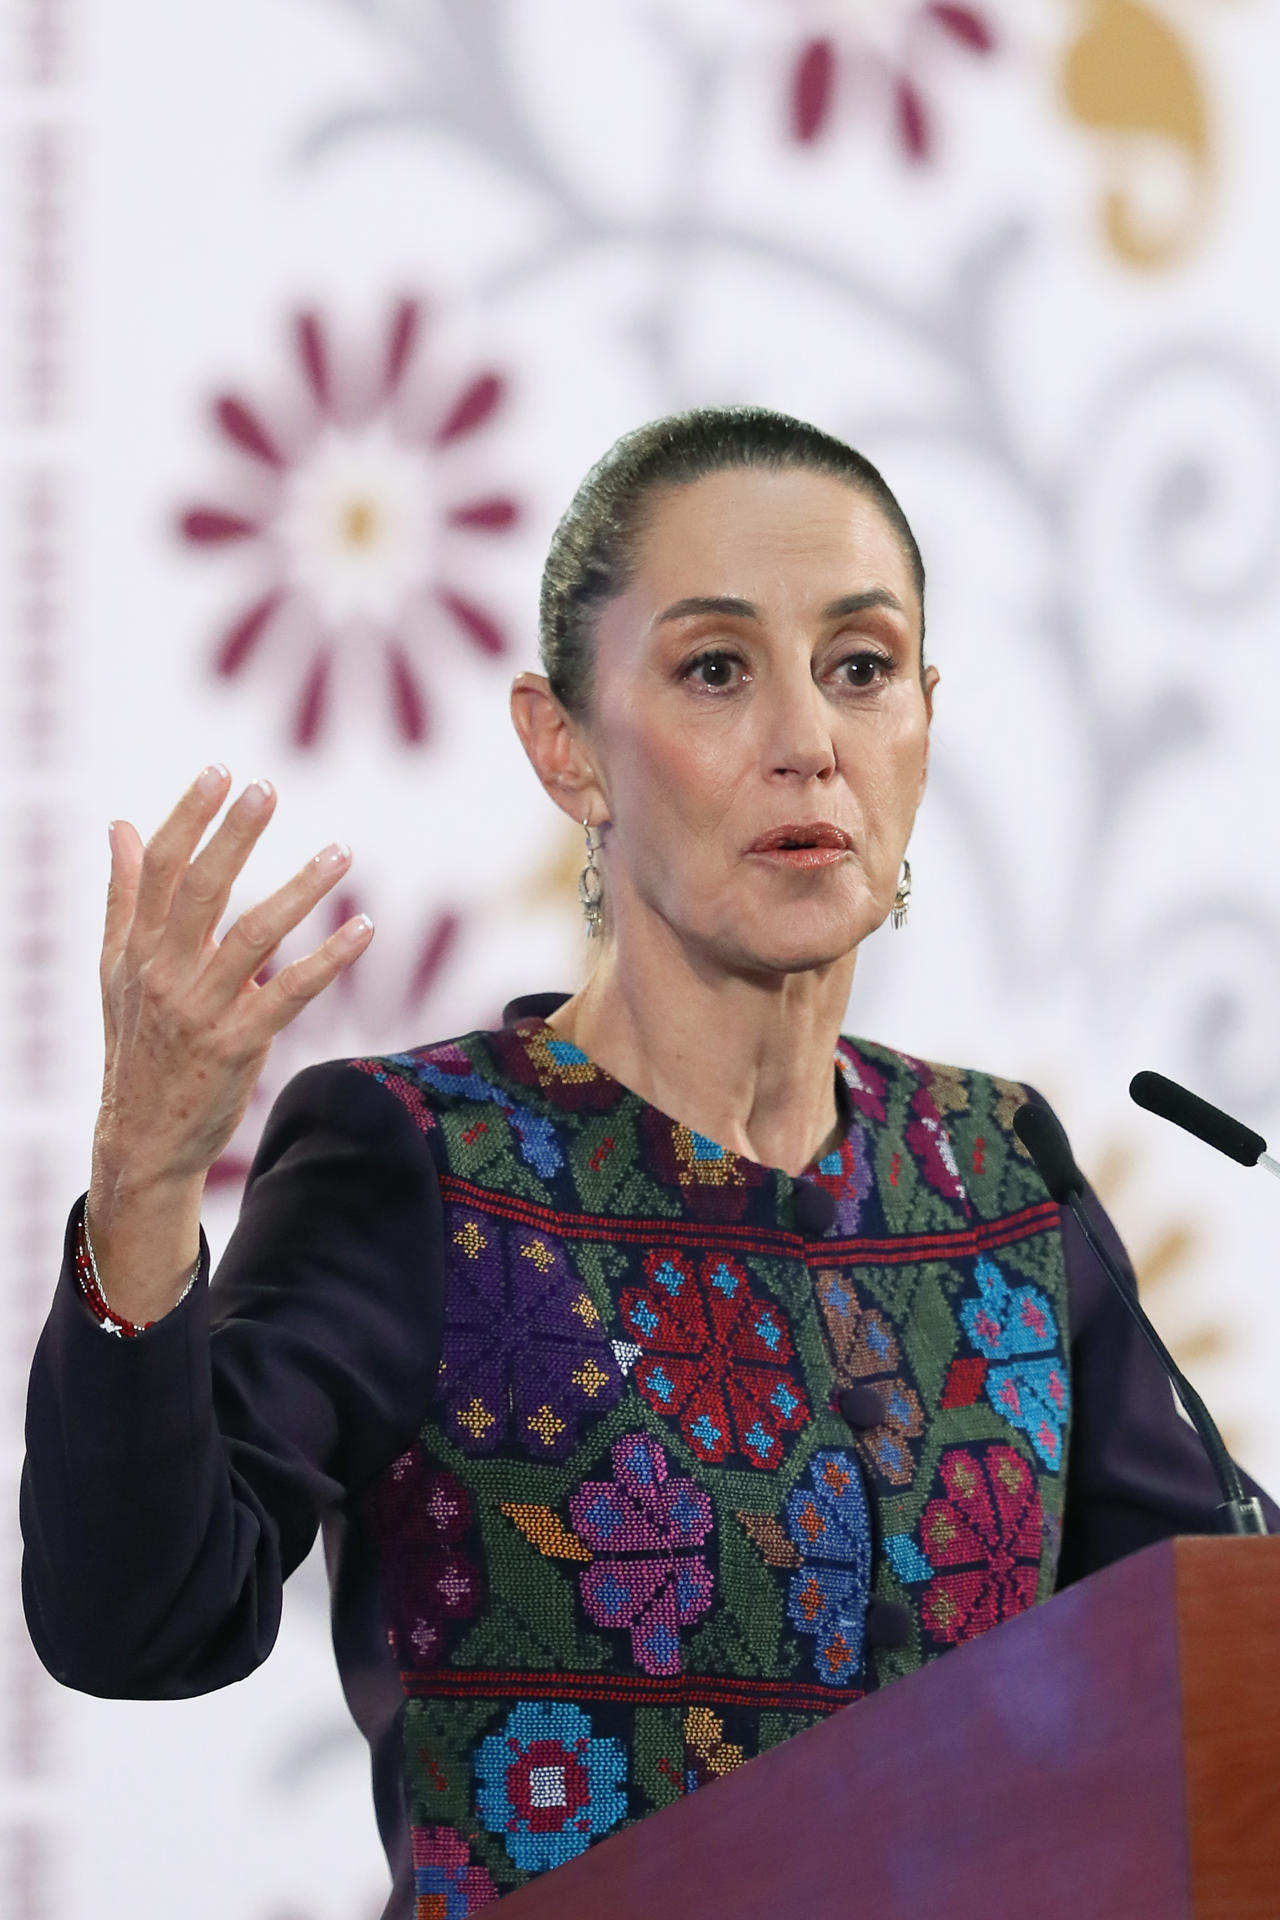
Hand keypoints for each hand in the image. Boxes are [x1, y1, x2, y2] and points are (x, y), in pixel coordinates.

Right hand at [87, 765, 372, 1315]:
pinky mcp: (236, 1045)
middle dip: (234, 835)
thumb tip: (117, 825)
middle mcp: (163, 973)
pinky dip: (329, 958)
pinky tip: (363, 927)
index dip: (187, 817)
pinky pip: (290, 993)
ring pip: (253, 936)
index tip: (219, 771)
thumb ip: (124, 895)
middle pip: (201, 890)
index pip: (159, 869)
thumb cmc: (136, 1044)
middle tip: (267, 787)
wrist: (142, 1138)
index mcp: (136, 947)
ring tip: (342, 851)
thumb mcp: (116, 969)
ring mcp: (200, 1010)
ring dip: (301, 890)